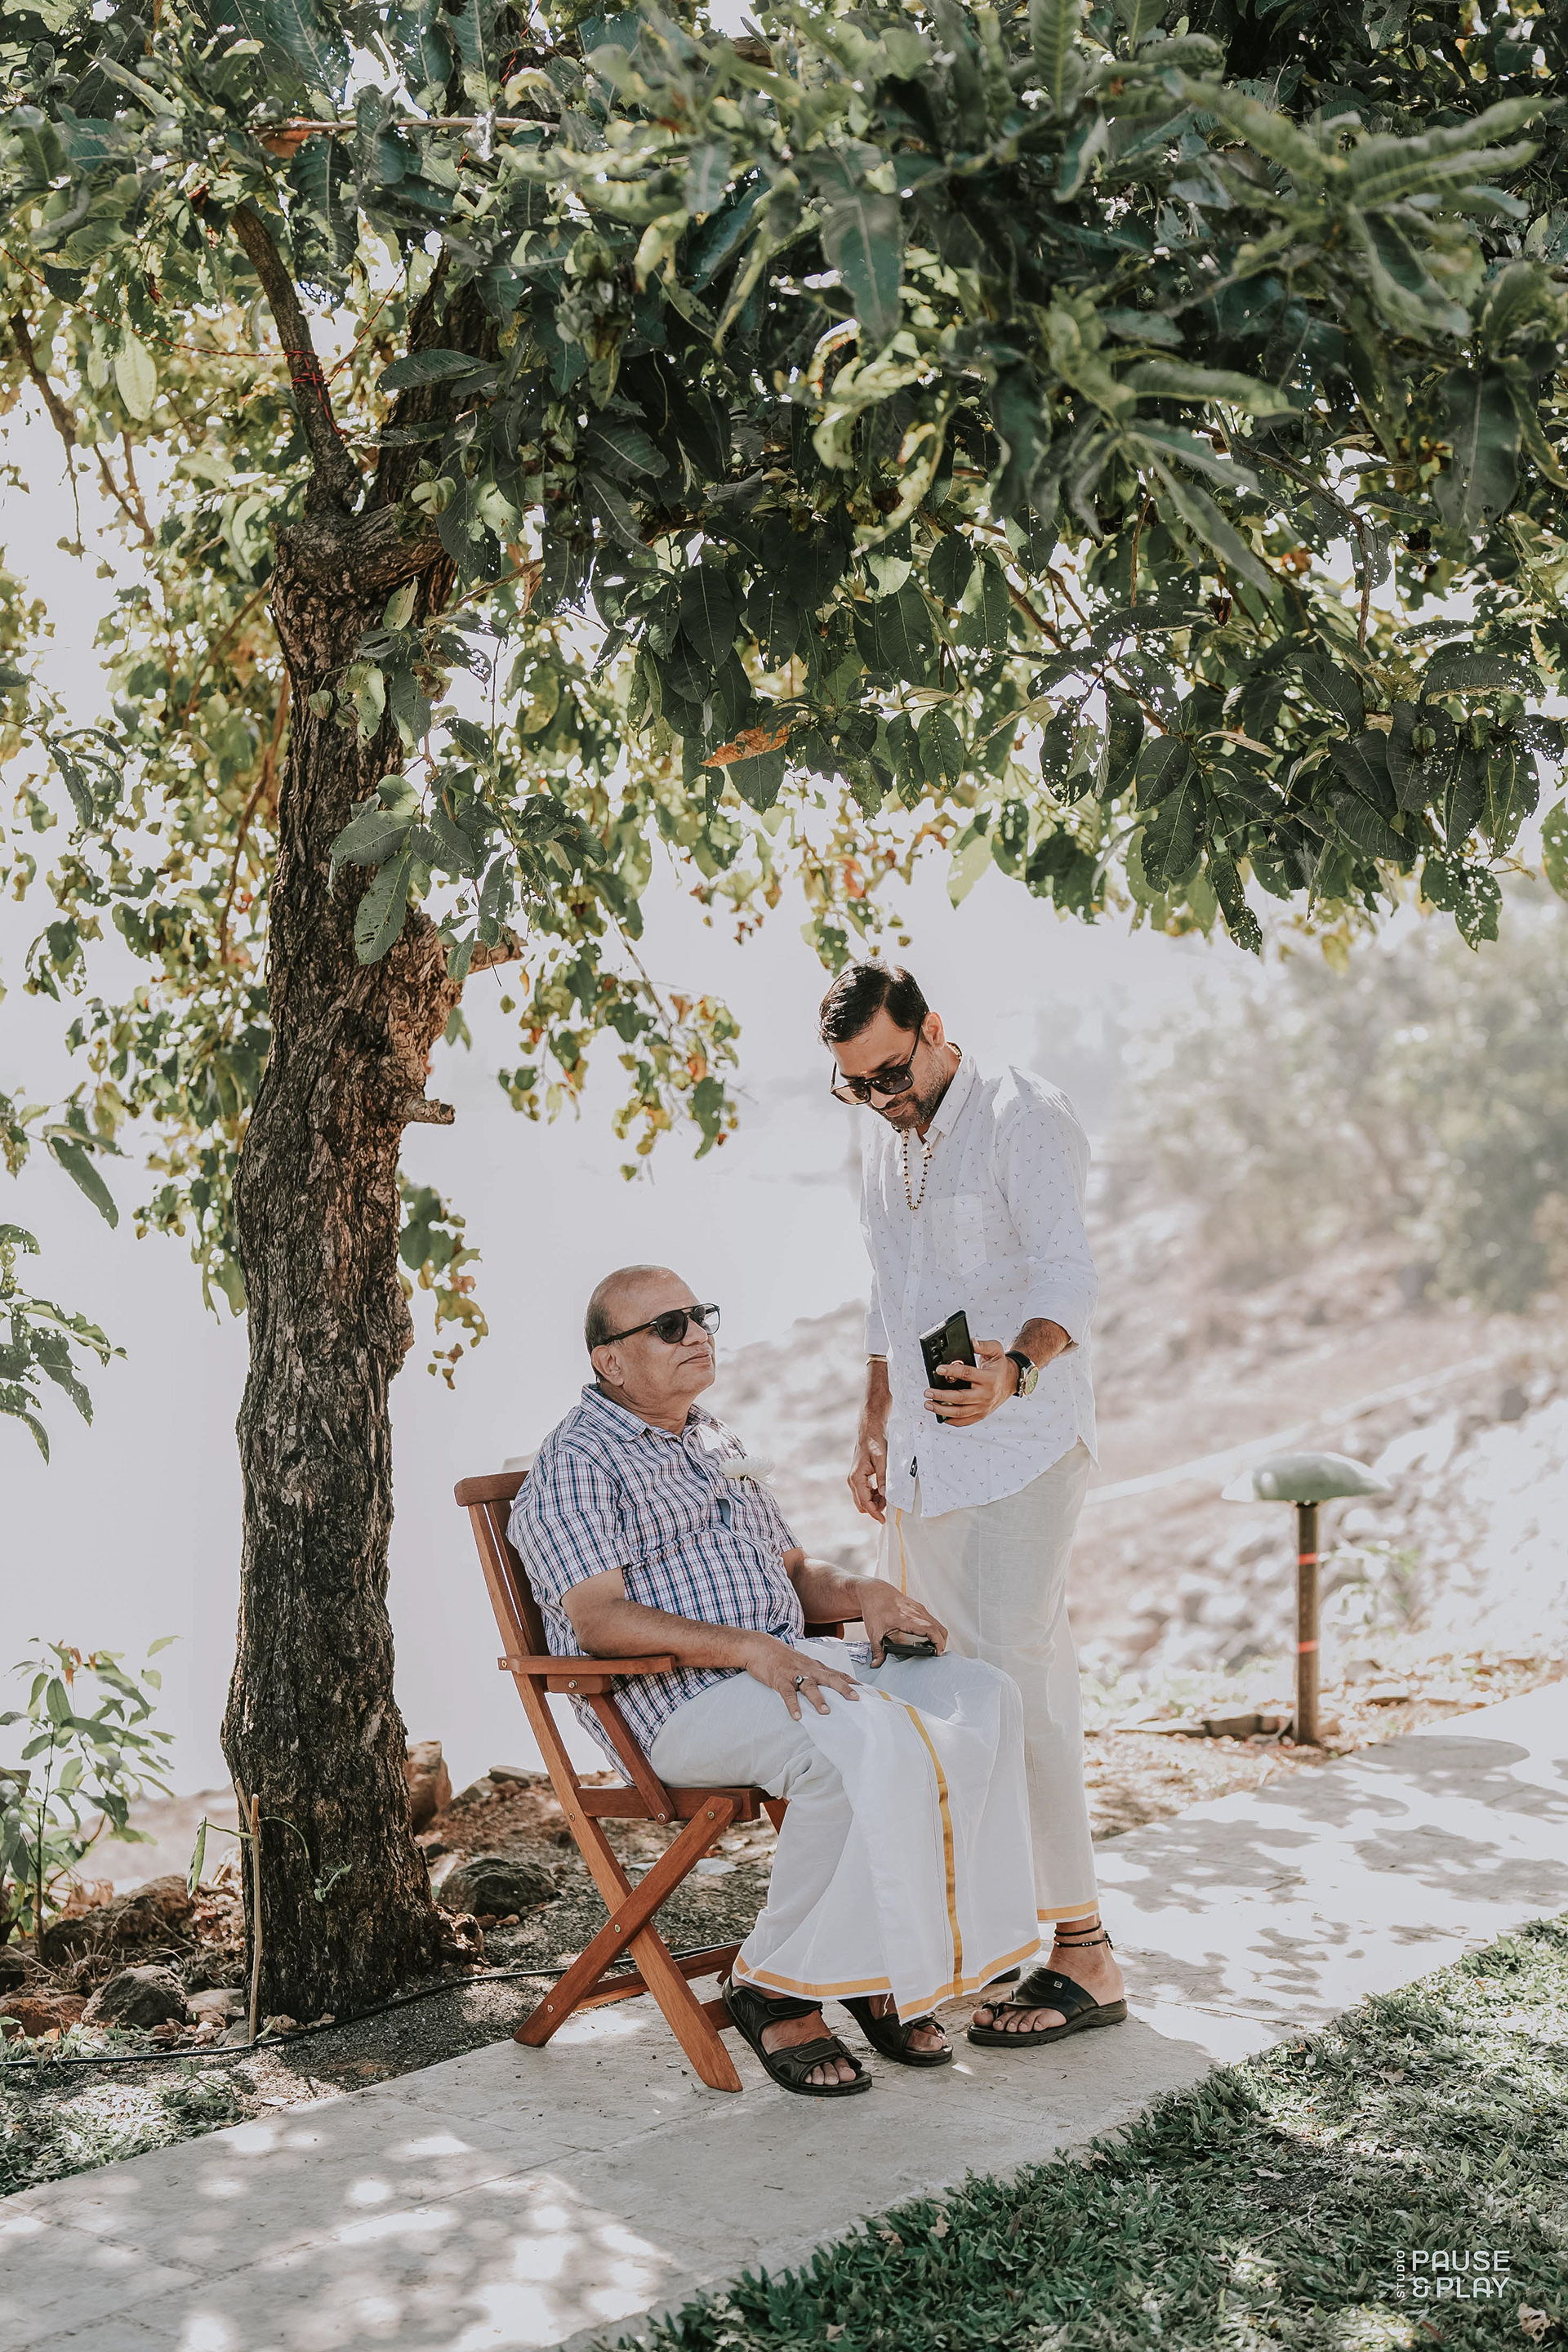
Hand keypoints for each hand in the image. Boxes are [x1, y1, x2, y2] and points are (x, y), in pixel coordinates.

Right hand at [743, 1635, 860, 1718]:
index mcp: (815, 1666)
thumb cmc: (783, 1656)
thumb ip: (816, 1673)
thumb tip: (830, 1685)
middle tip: (855, 1699)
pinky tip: (797, 1716)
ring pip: (809, 1686)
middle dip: (843, 1688)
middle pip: (829, 1678)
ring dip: (818, 1699)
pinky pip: (787, 1694)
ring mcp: (794, 1674)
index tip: (866, 1691)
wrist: (760, 1646)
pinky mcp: (779, 1680)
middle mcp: (808, 1669)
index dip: (851, 1682)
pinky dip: (792, 1705)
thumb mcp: (803, 1662)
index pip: (837, 1673)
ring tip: (825, 1712)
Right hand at [847, 1427, 888, 1521]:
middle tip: (889, 1505)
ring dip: (874, 1502)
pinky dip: (872, 1496)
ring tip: (887, 1496)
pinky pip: (863, 1493)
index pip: (865, 1502)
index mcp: (856, 1478)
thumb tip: (884, 1495)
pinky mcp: (857, 1478)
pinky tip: (882, 1490)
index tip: (883, 1520)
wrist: (869, 1432)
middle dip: (875, 1508)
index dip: (874, 1513)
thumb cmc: (875, 1444)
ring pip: (862, 1500)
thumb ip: (882, 1479)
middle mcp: (852, 1480)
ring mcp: (854, 1479)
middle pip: (861, 1504)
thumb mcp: (882, 1461)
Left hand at [857, 1580, 946, 1666]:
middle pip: (939, 1628)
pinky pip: (932, 1620)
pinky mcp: (918, 1608)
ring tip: (934, 1648)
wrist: (874, 1591)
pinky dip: (935, 1630)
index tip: (937, 1652)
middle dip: (942, 1642)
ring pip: (937, 1623)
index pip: (930, 1629)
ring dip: (939, 1636)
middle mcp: (916, 1612)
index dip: (938, 1642)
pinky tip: (929, 1638)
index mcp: (906, 1618)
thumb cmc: (875, 1607)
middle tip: (936, 1654)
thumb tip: (877, 1664)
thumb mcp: (873, 1631)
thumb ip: (877, 1650)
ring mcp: (919, 1609)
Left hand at [923, 1339, 1019, 1426]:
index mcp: (989, 1378)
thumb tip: (970, 1342)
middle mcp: (986, 1394)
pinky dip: (953, 1421)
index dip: (952, 1371)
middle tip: (927, 1392)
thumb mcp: (995, 1350)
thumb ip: (983, 1345)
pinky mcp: (982, 1414)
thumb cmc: (1000, 1365)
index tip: (939, 1369)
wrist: (1011, 1380)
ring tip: (928, 1404)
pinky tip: (941, 1417)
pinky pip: (966, 1421)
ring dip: (942, 1410)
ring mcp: (984, 1406)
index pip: (967, 1374)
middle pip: (960, 1397)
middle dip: (941, 1395)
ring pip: (960, 1412)